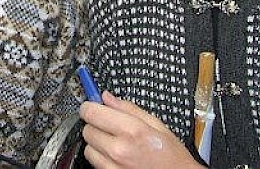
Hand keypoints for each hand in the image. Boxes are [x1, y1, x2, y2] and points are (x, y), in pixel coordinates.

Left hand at [80, 91, 199, 168]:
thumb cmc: (171, 156)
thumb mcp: (156, 124)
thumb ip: (128, 108)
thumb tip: (107, 97)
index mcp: (132, 131)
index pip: (92, 112)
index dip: (89, 106)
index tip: (91, 105)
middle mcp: (119, 150)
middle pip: (87, 130)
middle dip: (95, 125)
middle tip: (109, 126)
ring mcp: (113, 167)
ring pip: (88, 148)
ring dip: (96, 144)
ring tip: (114, 143)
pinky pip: (94, 164)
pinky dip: (101, 158)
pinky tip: (115, 156)